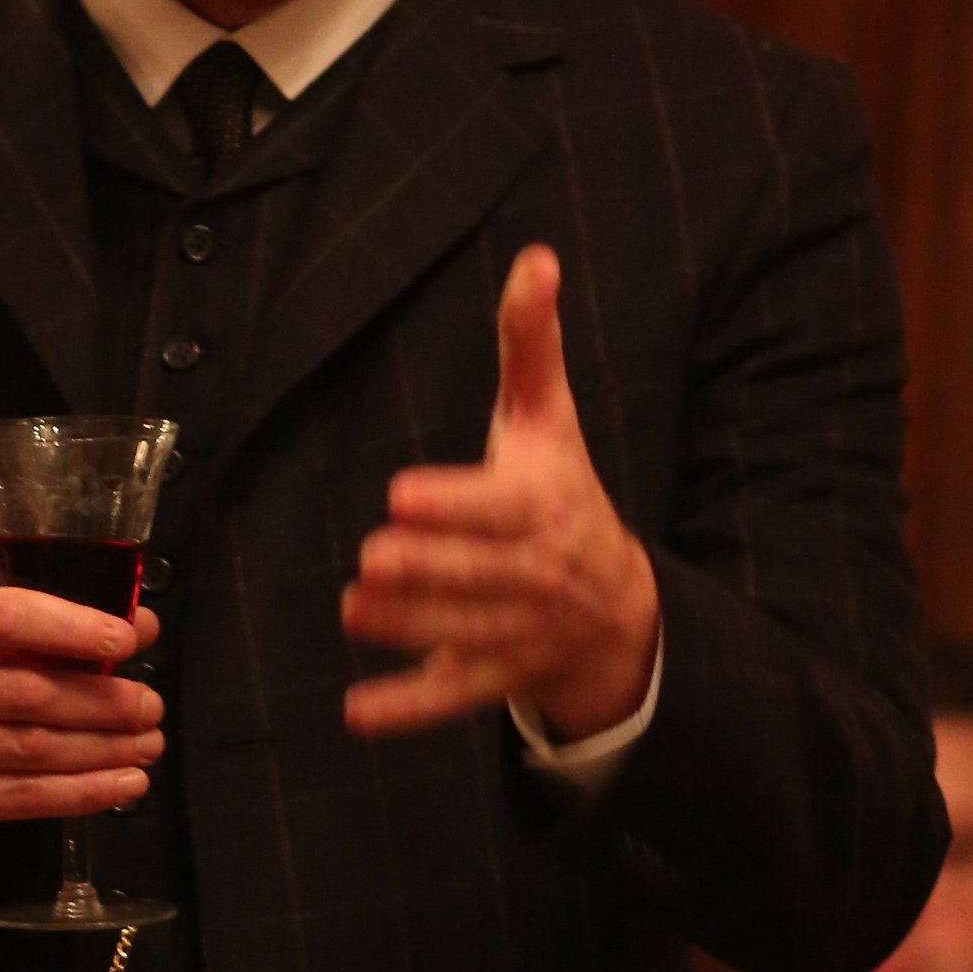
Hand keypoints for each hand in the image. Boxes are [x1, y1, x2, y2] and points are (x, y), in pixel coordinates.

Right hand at [0, 589, 163, 869]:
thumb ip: (31, 636)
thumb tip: (135, 626)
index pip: (3, 616)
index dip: (71, 627)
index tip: (126, 639)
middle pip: (29, 690)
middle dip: (103, 700)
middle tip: (149, 705)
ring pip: (33, 747)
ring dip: (103, 748)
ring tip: (146, 744)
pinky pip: (22, 796)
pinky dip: (81, 792)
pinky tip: (121, 784)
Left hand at [341, 244, 659, 739]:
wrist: (618, 610)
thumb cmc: (562, 493)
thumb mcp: (549, 420)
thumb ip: (531, 345)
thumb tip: (535, 258)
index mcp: (544, 506)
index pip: (499, 508)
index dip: (453, 505)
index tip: (401, 495)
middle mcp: (536, 574)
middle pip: (478, 575)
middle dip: (428, 570)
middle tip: (374, 559)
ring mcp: (516, 633)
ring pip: (461, 633)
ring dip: (408, 628)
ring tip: (354, 610)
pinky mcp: (492, 677)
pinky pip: (450, 699)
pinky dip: (405, 711)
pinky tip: (355, 714)